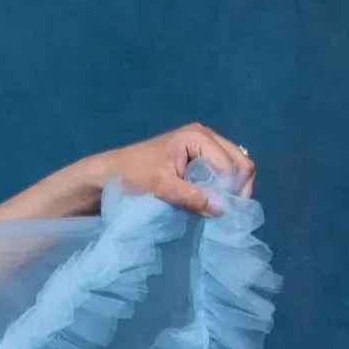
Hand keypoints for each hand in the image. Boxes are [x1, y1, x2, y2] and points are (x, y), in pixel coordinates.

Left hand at [68, 122, 255, 215]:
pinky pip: (222, 173)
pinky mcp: (199, 159)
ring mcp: (204, 146)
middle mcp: (206, 136)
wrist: (108, 174)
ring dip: (229, 189)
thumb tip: (222, 209)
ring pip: (234, 169)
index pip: (233, 164)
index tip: (222, 212)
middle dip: (236, 188)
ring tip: (216, 207)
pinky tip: (210, 200)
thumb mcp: (161, 187)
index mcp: (198, 136)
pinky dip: (221, 187)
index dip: (232, 189)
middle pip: (241, 163)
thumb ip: (192, 196)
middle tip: (224, 211)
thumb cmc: (131, 175)